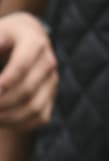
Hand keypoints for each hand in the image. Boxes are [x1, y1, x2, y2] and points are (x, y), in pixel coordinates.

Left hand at [0, 12, 56, 129]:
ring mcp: (52, 80)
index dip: (5, 81)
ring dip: (6, 117)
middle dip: (0, 103)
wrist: (25, 35)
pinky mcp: (51, 95)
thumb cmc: (3, 36)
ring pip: (33, 107)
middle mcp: (48, 62)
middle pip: (26, 89)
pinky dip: (18, 125)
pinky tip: (0, 119)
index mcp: (34, 42)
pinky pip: (38, 118)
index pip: (21, 65)